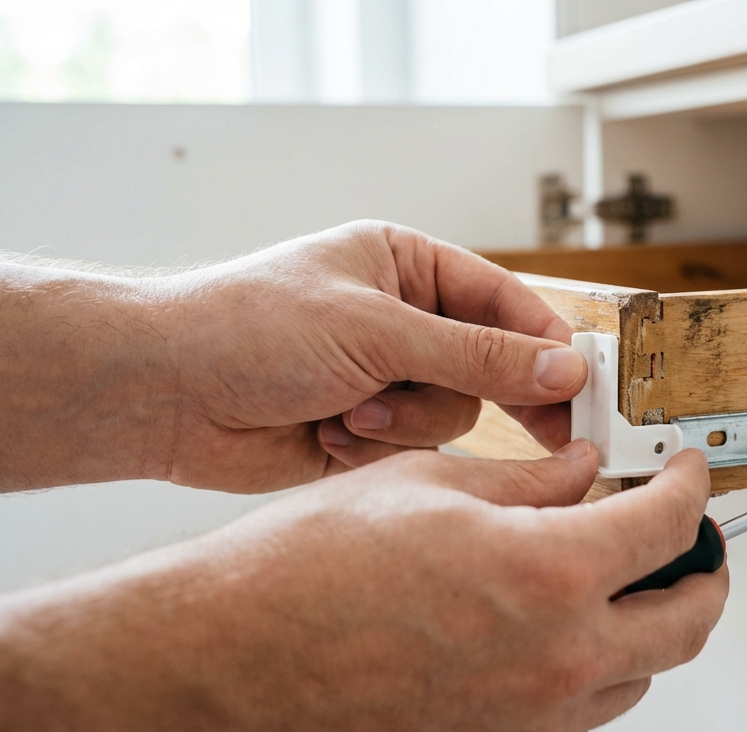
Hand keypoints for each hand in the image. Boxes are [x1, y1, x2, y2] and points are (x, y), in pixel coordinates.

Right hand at [0, 445, 727, 731]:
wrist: (217, 672)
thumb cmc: (297, 578)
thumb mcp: (425, 486)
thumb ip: (528, 482)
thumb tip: (583, 474)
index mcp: (548, 576)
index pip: (670, 526)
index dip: (691, 488)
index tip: (687, 475)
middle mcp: (557, 666)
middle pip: (688, 621)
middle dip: (703, 571)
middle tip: (688, 542)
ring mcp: (530, 730)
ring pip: (636, 678)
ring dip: (639, 628)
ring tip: (602, 587)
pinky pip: (575, 726)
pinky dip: (581, 679)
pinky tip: (539, 641)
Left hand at [157, 220, 584, 491]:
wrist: (160, 393)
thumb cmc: (249, 327)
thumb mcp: (377, 330)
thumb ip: (478, 354)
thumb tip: (563, 367)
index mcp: (406, 265)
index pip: (505, 301)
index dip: (549, 344)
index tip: (586, 385)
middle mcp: (402, 319)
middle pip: (493, 365)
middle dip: (495, 395)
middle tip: (553, 434)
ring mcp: (385, 377)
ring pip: (454, 416)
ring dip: (409, 423)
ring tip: (354, 412)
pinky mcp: (364, 432)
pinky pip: (414, 452)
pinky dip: (378, 450)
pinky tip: (329, 434)